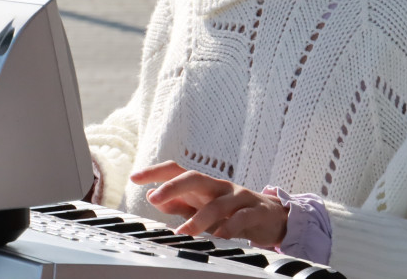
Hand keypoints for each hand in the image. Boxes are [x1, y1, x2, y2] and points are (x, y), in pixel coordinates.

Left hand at [130, 161, 286, 247]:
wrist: (272, 216)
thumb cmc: (231, 211)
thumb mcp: (201, 207)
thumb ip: (177, 203)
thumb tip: (152, 194)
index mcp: (203, 185)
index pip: (177, 170)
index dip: (156, 172)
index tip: (134, 178)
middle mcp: (218, 186)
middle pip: (195, 177)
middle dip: (173, 186)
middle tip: (154, 198)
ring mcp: (238, 197)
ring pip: (217, 203)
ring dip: (199, 218)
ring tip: (184, 232)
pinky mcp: (256, 210)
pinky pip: (242, 217)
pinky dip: (230, 227)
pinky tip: (220, 236)